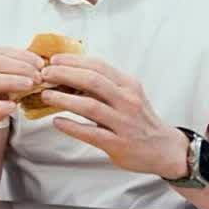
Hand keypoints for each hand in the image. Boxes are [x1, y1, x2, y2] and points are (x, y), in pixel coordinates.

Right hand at [0, 47, 43, 137]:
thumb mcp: (2, 88)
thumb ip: (17, 78)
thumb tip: (41, 71)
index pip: (1, 52)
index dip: (23, 56)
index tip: (41, 63)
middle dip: (19, 67)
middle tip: (38, 75)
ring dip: (9, 81)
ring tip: (28, 85)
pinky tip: (11, 106)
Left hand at [38, 54, 189, 179]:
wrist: (164, 148)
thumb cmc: (140, 120)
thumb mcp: (128, 95)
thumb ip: (104, 86)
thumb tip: (70, 74)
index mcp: (128, 85)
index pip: (98, 65)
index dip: (73, 61)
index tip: (54, 60)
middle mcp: (127, 101)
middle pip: (92, 81)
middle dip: (64, 74)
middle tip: (44, 74)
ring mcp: (123, 123)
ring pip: (89, 106)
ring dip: (64, 99)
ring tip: (46, 95)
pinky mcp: (118, 144)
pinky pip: (90, 133)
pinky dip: (71, 126)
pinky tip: (57, 121)